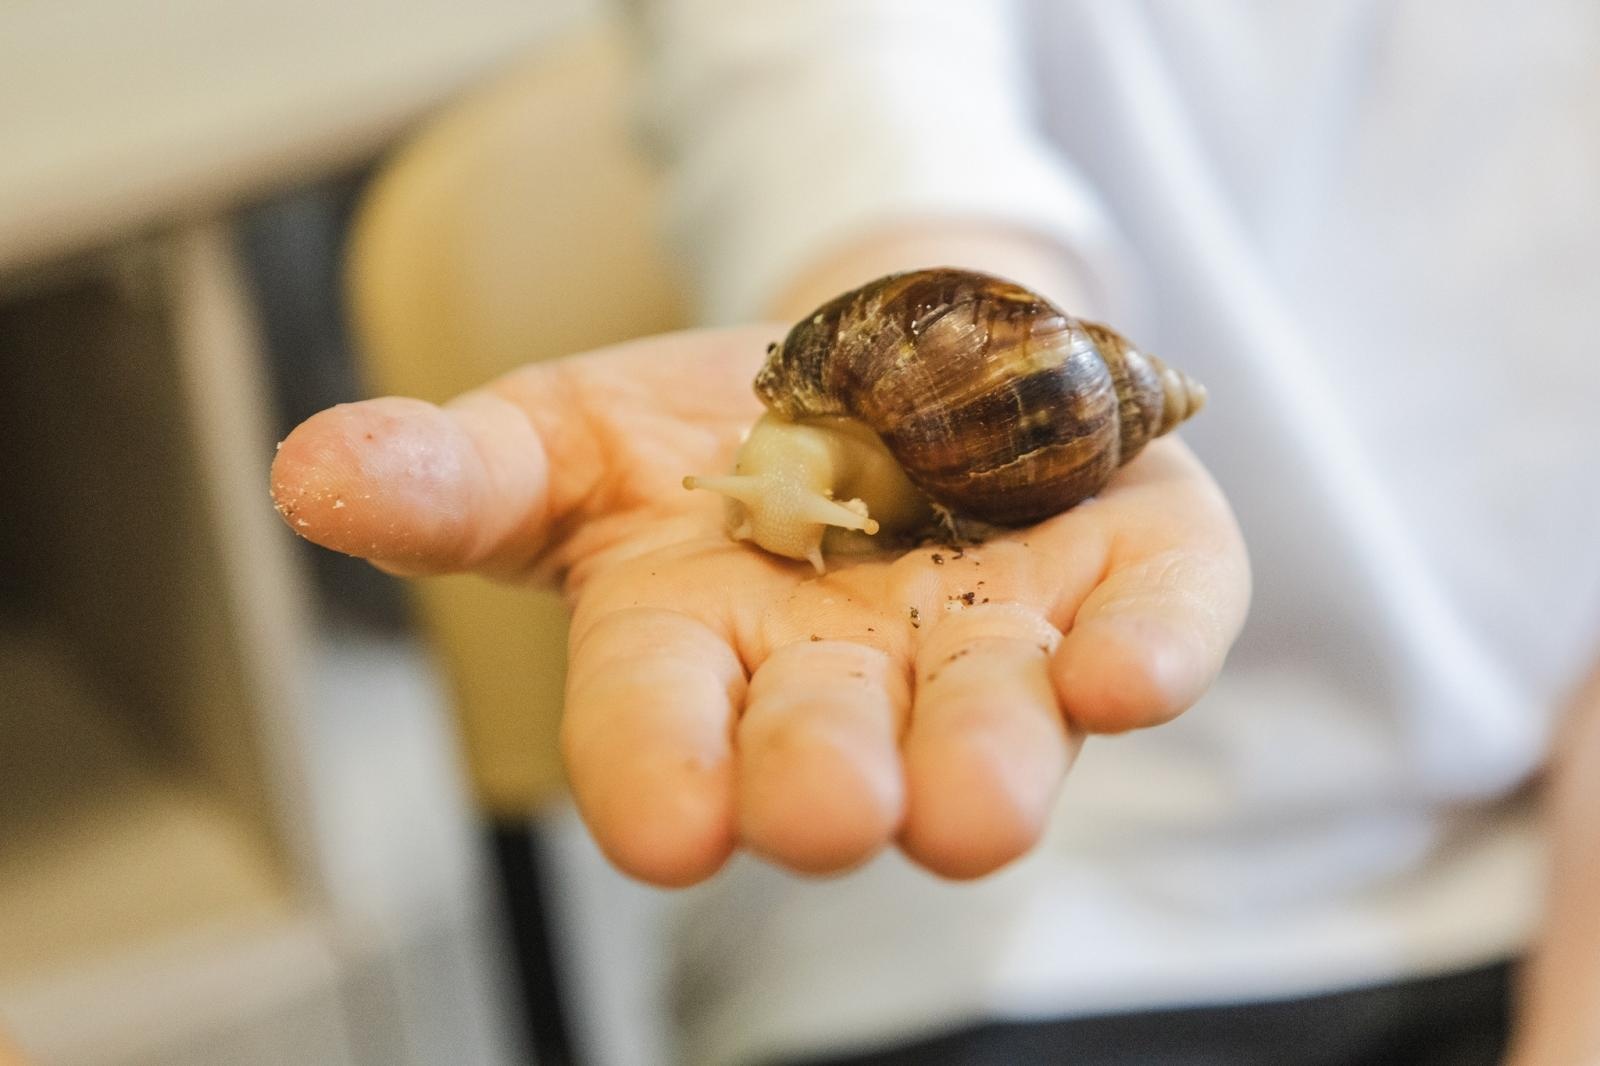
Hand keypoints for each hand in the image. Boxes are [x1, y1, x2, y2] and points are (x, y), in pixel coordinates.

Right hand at [271, 326, 1249, 885]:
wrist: (891, 366)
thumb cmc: (720, 435)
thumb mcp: (564, 437)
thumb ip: (454, 478)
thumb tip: (317, 472)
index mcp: (699, 653)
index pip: (659, 732)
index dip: (659, 773)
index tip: (666, 829)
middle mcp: (848, 675)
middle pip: (830, 745)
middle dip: (823, 778)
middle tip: (825, 813)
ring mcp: (995, 630)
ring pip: (995, 714)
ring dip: (988, 754)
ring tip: (974, 806)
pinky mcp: (1121, 573)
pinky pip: (1149, 618)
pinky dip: (1147, 645)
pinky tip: (1129, 671)